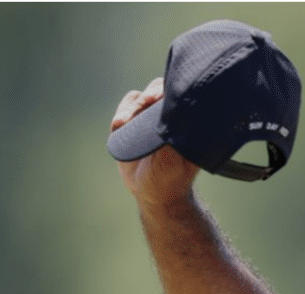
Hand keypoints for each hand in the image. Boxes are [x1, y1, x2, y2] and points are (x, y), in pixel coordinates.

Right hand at [111, 78, 199, 207]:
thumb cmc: (171, 178)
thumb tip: (173, 116)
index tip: (161, 98)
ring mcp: (147, 118)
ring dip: (132, 106)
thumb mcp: (174, 161)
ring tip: (125, 122)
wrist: (153, 193)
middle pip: (158, 89)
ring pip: (139, 98)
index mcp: (185, 122)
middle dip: (150, 95)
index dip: (171, 91)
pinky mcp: (130, 123)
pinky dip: (121, 112)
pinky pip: (125, 108)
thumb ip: (173, 137)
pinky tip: (120, 124)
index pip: (180, 95)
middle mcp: (167, 116)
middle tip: (147, 101)